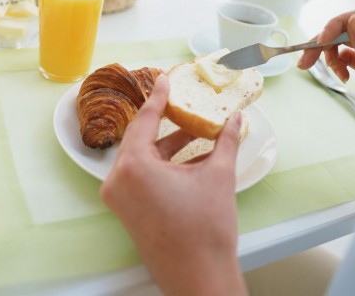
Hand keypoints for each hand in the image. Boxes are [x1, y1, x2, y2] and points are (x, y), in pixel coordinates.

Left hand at [101, 74, 246, 295]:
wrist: (200, 278)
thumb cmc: (206, 229)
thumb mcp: (219, 175)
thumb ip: (226, 141)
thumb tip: (235, 118)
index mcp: (134, 166)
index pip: (146, 120)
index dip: (158, 97)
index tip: (164, 79)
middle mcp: (118, 180)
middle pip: (141, 136)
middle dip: (164, 119)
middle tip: (178, 99)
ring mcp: (120, 197)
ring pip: (143, 156)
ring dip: (168, 143)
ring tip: (195, 129)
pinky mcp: (127, 210)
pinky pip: (142, 174)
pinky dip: (164, 163)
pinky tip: (191, 155)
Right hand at [298, 9, 354, 143]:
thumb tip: (353, 21)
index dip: (338, 25)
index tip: (320, 41)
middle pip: (352, 30)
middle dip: (327, 41)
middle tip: (306, 60)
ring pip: (350, 43)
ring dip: (333, 53)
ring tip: (332, 73)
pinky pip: (354, 57)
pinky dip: (342, 63)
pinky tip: (341, 75)